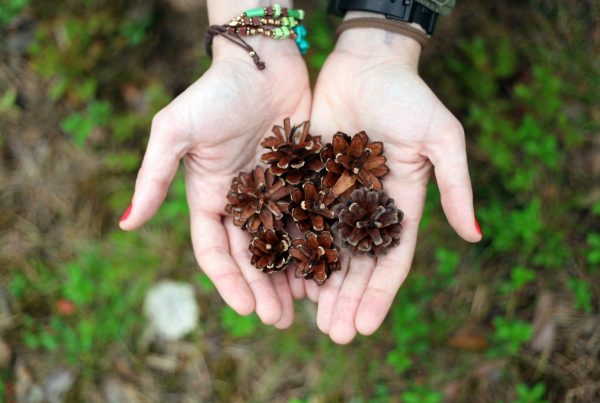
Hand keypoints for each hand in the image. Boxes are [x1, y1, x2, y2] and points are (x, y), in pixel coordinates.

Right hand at [119, 7, 310, 328]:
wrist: (262, 60)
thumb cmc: (214, 92)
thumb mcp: (175, 132)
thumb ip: (154, 177)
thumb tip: (125, 224)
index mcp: (211, 196)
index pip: (215, 250)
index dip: (229, 282)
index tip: (247, 310)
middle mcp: (242, 200)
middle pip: (252, 256)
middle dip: (263, 289)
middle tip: (281, 320)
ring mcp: (274, 192)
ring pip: (283, 243)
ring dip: (292, 276)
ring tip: (307, 306)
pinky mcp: (303, 179)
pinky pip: (310, 219)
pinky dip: (317, 245)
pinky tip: (329, 268)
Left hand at [310, 19, 481, 342]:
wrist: (367, 63)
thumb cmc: (409, 96)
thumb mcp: (442, 138)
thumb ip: (456, 186)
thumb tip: (475, 236)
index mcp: (400, 205)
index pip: (390, 260)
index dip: (379, 295)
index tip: (365, 327)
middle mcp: (367, 208)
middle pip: (355, 264)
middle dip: (346, 300)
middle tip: (333, 334)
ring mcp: (336, 196)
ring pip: (325, 248)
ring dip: (318, 283)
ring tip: (306, 316)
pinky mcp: (309, 180)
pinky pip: (299, 219)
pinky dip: (293, 246)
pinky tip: (283, 274)